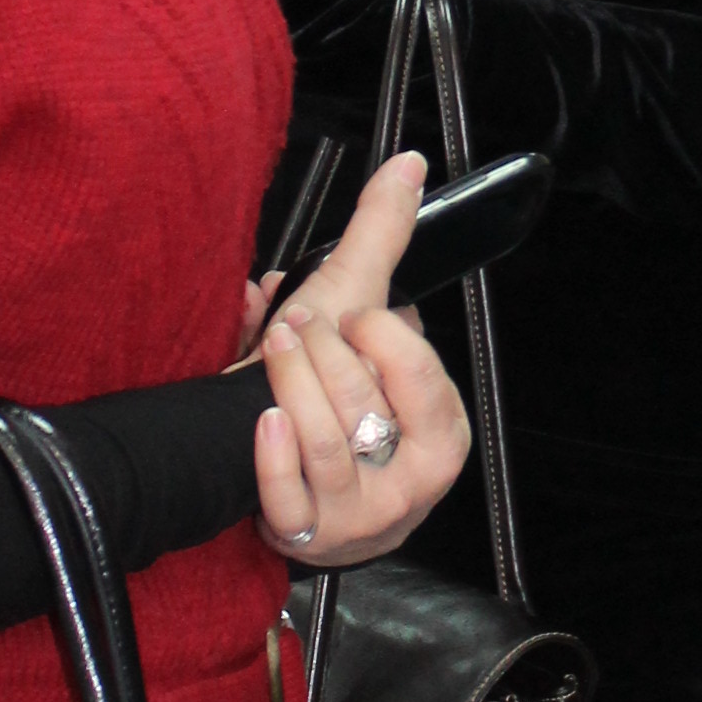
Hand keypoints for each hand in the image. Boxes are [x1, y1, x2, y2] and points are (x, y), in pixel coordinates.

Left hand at [253, 151, 468, 565]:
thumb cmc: (329, 388)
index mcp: (443, 435)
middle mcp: (411, 484)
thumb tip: (407, 163)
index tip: (352, 317)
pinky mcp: (309, 538)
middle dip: (318, 353)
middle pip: (364, 404)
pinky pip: (289, 494)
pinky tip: (258, 417)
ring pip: (323, 442)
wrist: (278, 468)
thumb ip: (385, 238)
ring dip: (284, 385)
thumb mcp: (359, 313)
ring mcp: (360, 517)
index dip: (374, 336)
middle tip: (294, 331)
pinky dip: (268, 451)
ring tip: (270, 352)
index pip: (420, 375)